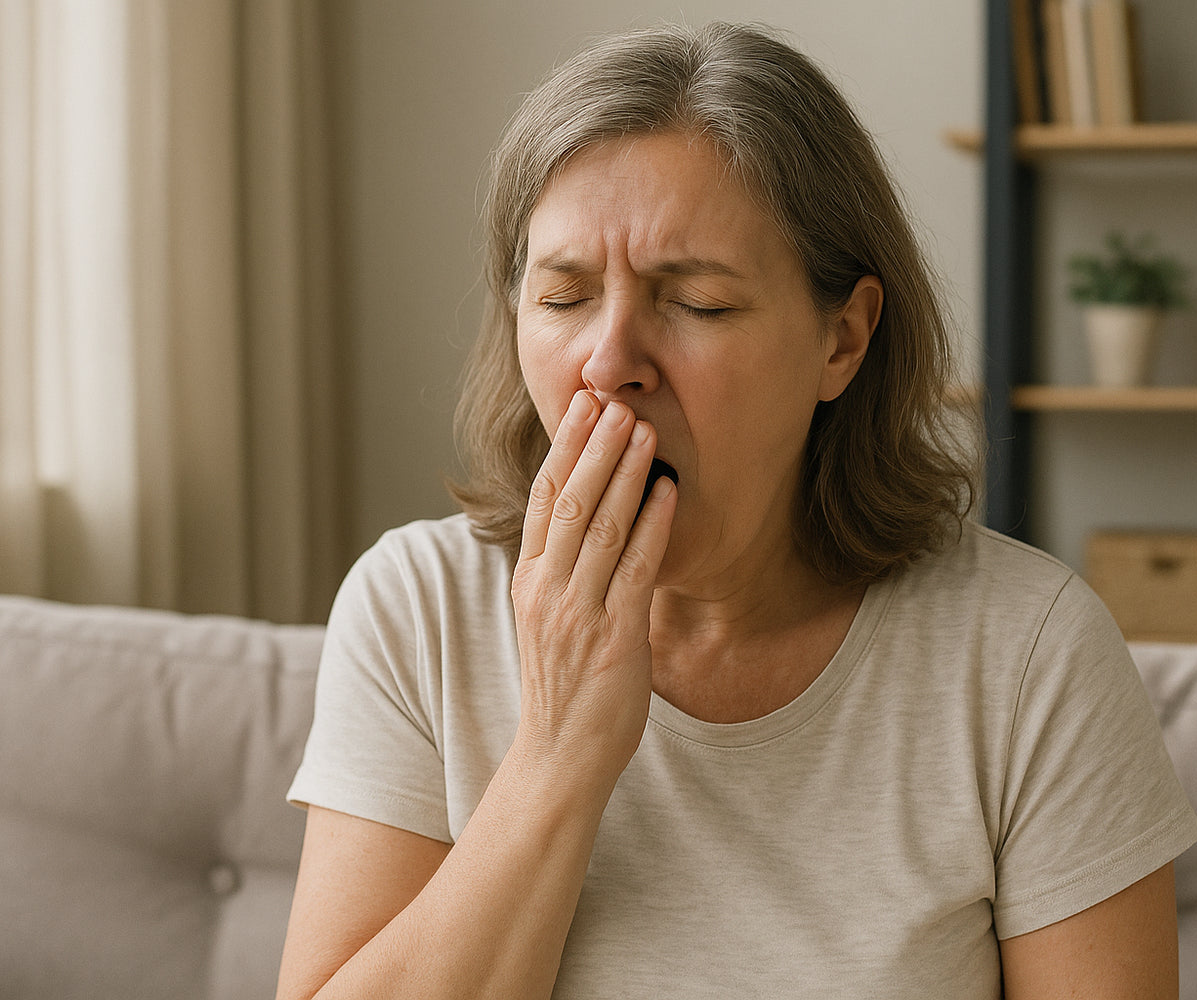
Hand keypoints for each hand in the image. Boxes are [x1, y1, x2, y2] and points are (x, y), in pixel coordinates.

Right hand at [511, 391, 677, 793]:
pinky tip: (667, 491)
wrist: (560, 757)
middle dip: (593, 445)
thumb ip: (565, 571)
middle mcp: (547, 591)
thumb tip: (593, 522)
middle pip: (569, 501)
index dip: (563, 448)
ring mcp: (577, 613)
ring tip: (642, 430)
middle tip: (615, 400)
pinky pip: (635, 570)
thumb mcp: (549, 620)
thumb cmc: (564, 688)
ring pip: (600, 527)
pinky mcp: (613, 638)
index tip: (581, 405)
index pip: (543, 499)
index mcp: (529, 582)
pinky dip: (652, 526)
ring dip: (624, 473)